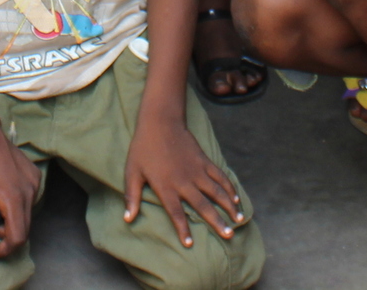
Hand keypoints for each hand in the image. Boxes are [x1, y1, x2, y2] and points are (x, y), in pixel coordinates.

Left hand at [0, 116, 40, 259]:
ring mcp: (34, 180)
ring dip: (10, 218)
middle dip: (6, 233)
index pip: (19, 236)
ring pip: (27, 213)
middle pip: (25, 227)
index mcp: (15, 197)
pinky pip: (28, 198)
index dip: (6, 249)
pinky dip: (15, 204)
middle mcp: (30, 190)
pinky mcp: (34, 173)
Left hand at [122, 115, 244, 248]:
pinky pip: (220, 176)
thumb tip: (127, 218)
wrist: (160, 122)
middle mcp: (184, 182)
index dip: (183, 229)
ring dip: (229, 206)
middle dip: (217, 222)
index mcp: (166, 187)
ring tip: (239, 219)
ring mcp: (197, 171)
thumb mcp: (132, 172)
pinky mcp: (204, 161)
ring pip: (217, 192)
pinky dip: (229, 187)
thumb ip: (131, 196)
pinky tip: (236, 198)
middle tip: (228, 236)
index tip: (189, 244)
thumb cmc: (143, 148)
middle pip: (203, 206)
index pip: (176, 213)